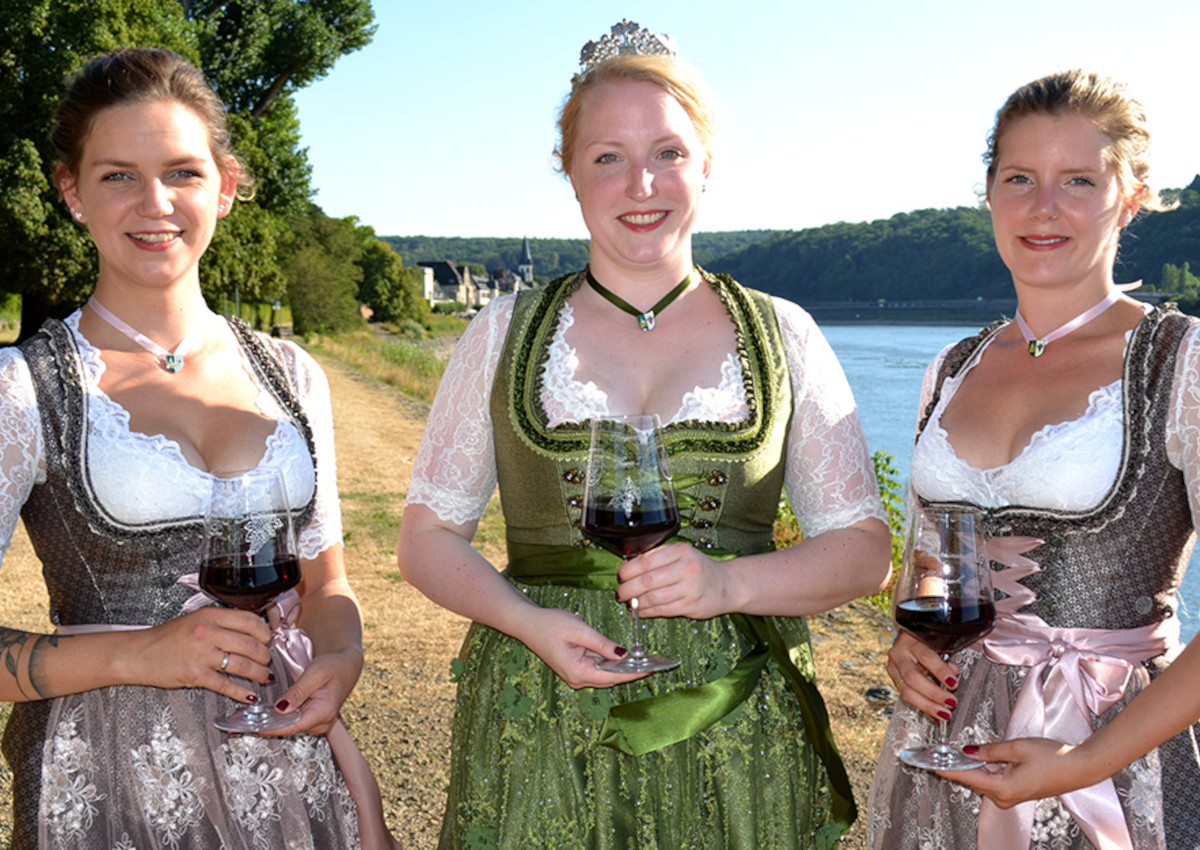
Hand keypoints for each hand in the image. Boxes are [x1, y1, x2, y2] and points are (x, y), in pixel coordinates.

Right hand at [128, 607, 272, 701]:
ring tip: (264, 676)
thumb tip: (250, 631)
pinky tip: (250, 695)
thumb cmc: (166, 638)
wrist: (138, 654)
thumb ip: (220, 623)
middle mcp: (207, 633)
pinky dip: (242, 692)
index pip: (249, 620)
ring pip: (242, 665)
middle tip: (268, 660)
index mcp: (209, 616)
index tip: (268, 639)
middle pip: (250, 644)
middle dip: (265, 655)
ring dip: (259, 673)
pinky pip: (226, 685)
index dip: (265, 632)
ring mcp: (201, 655)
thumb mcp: (195, 620)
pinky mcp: (195, 675)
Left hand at [259, 646, 363, 736]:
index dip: (270, 728)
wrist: (346, 665)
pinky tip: (268, 714)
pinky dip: (281, 718)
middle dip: (268, 725)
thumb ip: (298, 691)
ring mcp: (318, 723)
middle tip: (245, 720)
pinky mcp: (314, 720)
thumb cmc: (334, 666)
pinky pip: (294, 722)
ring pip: (290, 727)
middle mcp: (322, 722)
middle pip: (289, 729)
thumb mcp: (315, 673)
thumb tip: (280, 709)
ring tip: (252, 716)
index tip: (251, 727)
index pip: (292, 726)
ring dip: (273, 722)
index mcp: (324, 711)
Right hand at [516, 607, 652, 689]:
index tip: (652, 669)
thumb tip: (623, 654)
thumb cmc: (550, 624)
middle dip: (631, 671)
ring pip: (605, 674)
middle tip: (653, 662)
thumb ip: (602, 643)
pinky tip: (623, 655)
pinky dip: (610, 662)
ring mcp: (575, 675)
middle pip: (611, 678)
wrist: (527, 623)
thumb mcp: (579, 630)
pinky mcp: (575, 667)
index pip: (613, 677)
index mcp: (577, 672)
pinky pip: (597, 667)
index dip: (634, 673)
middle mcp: (577, 678)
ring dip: (622, 667)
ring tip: (643, 658)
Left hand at [615, 542, 730, 619]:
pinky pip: (662, 610)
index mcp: (680, 551)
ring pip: (653, 598)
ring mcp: (689, 588)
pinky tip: (641, 610)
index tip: (621, 576)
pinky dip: (647, 611)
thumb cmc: (698, 568)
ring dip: (636, 602)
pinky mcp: (691, 606)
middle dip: (628, 589)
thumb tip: (628, 567)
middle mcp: (686, 568)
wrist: (726, 584)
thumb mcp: (680, 554)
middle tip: (620, 593)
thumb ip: (657, 557)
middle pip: (647, 580)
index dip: (628, 571)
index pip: (645, 561)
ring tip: (629, 602)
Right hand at [887, 630, 959, 720]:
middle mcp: (898, 654)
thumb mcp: (938, 642)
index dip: (940, 670)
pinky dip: (922, 708)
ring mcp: (893, 668)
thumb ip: (947, 655)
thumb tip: (953, 673)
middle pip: (912, 677)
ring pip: (906, 691)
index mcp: (911, 640)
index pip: (925, 656)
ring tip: (944, 714)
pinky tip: (934, 716)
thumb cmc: (927, 640)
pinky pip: (906, 697)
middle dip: (933, 693)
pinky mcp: (893, 680)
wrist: (908, 639)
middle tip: (950, 703)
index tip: (953, 683)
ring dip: (927, 705)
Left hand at [936, 738, 1080, 806]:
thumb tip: (968, 751)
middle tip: (945, 747)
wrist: (1080, 768)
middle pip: (973, 776)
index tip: (929, 763)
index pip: (966, 776)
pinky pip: (994, 776)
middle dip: (963, 760)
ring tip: (982, 749)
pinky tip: (995, 755)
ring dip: (980, 761)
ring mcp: (1009, 796)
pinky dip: (991, 765)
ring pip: (984, 775)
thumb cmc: (1053, 758)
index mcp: (1002, 788)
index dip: (946, 767)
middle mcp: (1003, 797)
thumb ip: (990, 749)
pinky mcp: (1015, 791)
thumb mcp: (1017, 747)